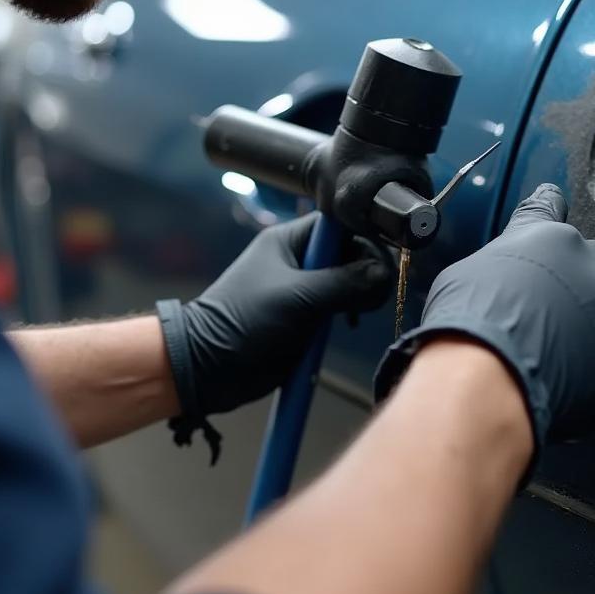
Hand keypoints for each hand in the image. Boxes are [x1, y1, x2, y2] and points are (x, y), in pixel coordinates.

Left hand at [159, 214, 391, 424]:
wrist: (209, 369)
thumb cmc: (244, 321)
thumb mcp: (298, 297)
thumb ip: (345, 283)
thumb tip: (385, 273)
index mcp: (289, 241)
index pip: (338, 224)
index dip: (363, 235)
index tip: (382, 257)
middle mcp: (299, 260)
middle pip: (349, 254)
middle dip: (366, 269)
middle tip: (375, 290)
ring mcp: (304, 290)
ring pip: (349, 282)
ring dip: (361, 294)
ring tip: (364, 308)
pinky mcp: (308, 318)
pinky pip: (340, 308)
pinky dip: (350, 314)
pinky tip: (352, 322)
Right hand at [375, 183, 594, 448]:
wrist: (486, 379)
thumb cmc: (469, 324)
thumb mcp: (468, 272)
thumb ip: (501, 263)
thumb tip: (503, 275)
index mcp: (551, 239)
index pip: (552, 207)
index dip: (550, 209)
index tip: (552, 206)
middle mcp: (593, 268)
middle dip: (585, 278)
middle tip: (559, 303)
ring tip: (568, 346)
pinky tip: (569, 375)